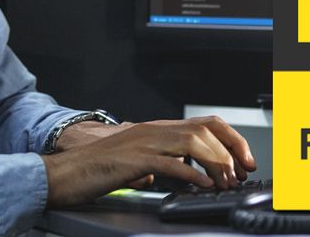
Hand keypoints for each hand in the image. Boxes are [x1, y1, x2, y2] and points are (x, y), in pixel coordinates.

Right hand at [40, 116, 257, 207]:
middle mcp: (153, 130)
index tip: (244, 160)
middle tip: (241, 173)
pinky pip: (171, 163)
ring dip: (216, 162)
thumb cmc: (96, 170)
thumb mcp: (136, 162)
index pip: (204, 123)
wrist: (64, 173)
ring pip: (192, 142)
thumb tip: (177, 174)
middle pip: (204, 129)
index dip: (230, 139)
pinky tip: (203, 186)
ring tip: (225, 182)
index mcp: (156, 129)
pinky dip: (193, 175)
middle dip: (231, 150)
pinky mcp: (133, 160)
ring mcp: (143, 143)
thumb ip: (158, 162)